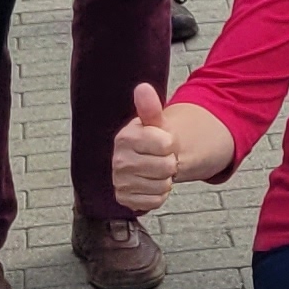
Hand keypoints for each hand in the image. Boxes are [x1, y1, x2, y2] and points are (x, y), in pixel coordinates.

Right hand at [113, 81, 178, 212]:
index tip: (163, 142)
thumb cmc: (152, 139)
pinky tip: (151, 184)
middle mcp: (118, 160)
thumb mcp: (155, 122)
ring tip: (155, 170)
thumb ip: (150, 108)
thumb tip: (142, 88)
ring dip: (165, 179)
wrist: (144, 160)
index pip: (166, 145)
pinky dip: (159, 194)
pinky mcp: (124, 198)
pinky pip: (156, 201)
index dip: (171, 144)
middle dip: (170, 162)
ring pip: (162, 185)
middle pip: (166, 167)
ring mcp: (119, 181)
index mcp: (125, 138)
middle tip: (161, 158)